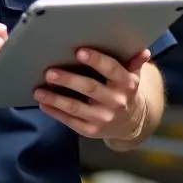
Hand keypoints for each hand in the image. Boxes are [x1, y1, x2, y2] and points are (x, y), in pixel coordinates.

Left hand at [33, 46, 150, 139]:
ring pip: (76, 108)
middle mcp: (116, 102)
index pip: (111, 69)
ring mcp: (103, 118)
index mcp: (127, 84)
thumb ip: (133, 62)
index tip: (79, 51)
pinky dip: (55, 112)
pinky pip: (70, 121)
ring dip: (55, 98)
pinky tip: (43, 103)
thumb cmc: (125, 91)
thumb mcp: (132, 76)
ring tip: (38, 90)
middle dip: (68, 79)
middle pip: (90, 88)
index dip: (96, 60)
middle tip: (49, 72)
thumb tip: (144, 52)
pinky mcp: (91, 130)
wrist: (131, 122)